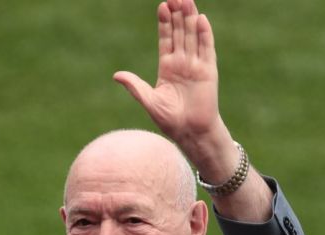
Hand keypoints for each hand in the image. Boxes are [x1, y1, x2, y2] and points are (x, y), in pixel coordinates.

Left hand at [114, 0, 222, 154]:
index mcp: (168, 67)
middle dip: (177, 15)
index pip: (166, 39)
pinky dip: (204, 34)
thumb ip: (135, 86)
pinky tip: (201, 19)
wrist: (190, 132)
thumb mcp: (149, 100)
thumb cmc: (170, 120)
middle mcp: (183, 63)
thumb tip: (116, 75)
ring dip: (190, 19)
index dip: (165, 23)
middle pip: (180, 33)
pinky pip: (206, 49)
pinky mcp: (209, 71)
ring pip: (193, 36)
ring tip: (186, 0)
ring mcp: (197, 65)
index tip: (162, 6)